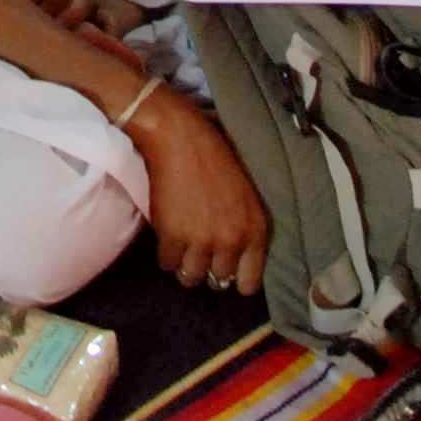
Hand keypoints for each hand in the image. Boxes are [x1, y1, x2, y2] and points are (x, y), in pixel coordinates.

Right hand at [126, 86, 269, 292]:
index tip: (225, 270)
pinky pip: (167, 263)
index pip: (249, 283)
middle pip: (219, 282)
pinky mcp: (172, 236)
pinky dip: (166, 254)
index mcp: (254, 230)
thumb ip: (244, 229)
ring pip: (191, 277)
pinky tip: (167, 237)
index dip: (236, 280)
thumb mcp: (246, 196)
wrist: (181, 138)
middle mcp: (231, 240)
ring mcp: (201, 241)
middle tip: (199, 251)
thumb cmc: (216, 159)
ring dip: (185, 266)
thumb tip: (233, 259)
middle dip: (208, 269)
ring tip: (182, 248)